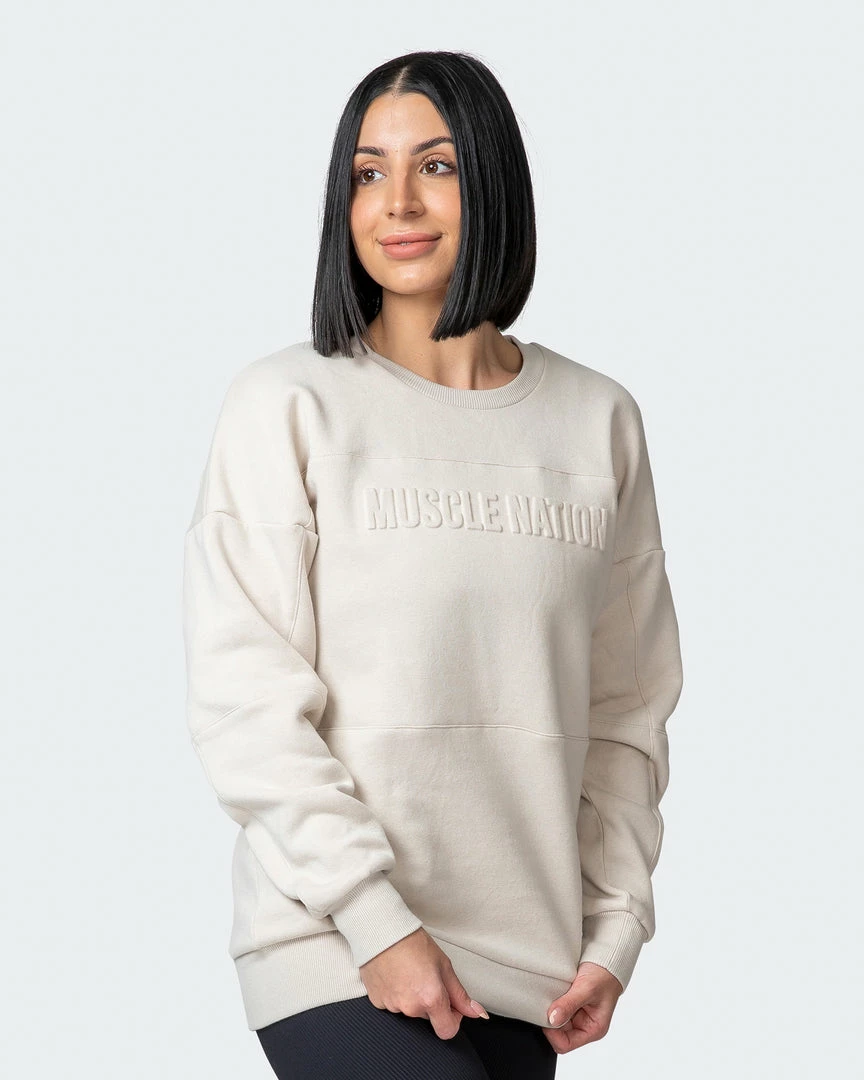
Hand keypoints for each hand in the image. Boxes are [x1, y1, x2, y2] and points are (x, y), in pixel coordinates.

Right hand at [359, 927, 489, 1040]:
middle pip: (428, 1017)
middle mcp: (410, 1007)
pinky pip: (393, 1004)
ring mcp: (392, 1006)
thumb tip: (477, 1012)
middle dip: (431, 1002)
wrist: (383, 931)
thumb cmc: (413, 943)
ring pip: (410, 1010)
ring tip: (408, 972)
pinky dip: (396, 994)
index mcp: (431, 999)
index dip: (453, 1019)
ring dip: (412, 997)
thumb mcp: (444, 965)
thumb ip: (460, 994)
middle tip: (425, 976)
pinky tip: (395, 975)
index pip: (447, 1031)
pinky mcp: (377, 1002)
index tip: (450, 1003)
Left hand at [541, 961, 623, 1053]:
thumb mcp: (586, 989)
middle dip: (552, 1020)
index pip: (565, 1044)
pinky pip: (557, 1010)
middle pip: (558, 1034)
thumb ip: (569, 1004)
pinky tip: (556, 993)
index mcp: (593, 1030)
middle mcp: (585, 1026)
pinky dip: (553, 1003)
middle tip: (551, 1002)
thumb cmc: (604, 976)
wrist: (606, 961)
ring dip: (552, 1010)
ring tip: (556, 995)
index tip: (548, 1015)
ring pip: (556, 1022)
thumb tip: (552, 1020)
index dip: (553, 1033)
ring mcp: (577, 1017)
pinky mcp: (572, 1007)